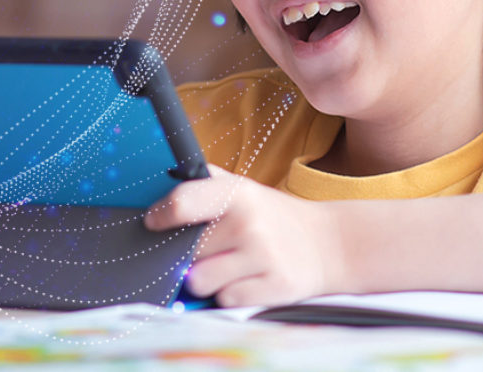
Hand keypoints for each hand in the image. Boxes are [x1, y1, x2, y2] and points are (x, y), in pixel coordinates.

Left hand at [143, 165, 342, 306]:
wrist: (328, 243)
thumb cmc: (271, 216)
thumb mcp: (242, 188)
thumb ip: (201, 183)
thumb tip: (154, 181)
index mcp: (237, 193)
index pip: (182, 204)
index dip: (160, 216)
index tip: (153, 223)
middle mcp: (249, 223)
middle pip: (186, 252)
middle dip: (189, 254)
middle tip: (211, 247)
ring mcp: (264, 257)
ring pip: (200, 281)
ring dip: (206, 279)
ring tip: (227, 266)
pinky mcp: (275, 288)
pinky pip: (225, 300)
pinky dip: (229, 295)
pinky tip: (247, 280)